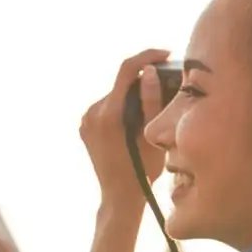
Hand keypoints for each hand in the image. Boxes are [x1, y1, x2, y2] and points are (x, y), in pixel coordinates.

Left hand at [80, 48, 170, 210]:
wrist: (119, 197)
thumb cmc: (141, 171)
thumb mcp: (152, 135)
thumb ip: (152, 101)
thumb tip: (150, 71)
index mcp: (108, 114)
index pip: (126, 70)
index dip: (147, 56)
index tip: (165, 54)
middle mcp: (91, 113)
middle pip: (121, 83)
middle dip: (143, 78)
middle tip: (167, 81)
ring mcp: (85, 120)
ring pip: (114, 94)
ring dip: (132, 93)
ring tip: (154, 103)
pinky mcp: (85, 126)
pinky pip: (107, 106)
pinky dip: (122, 105)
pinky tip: (136, 117)